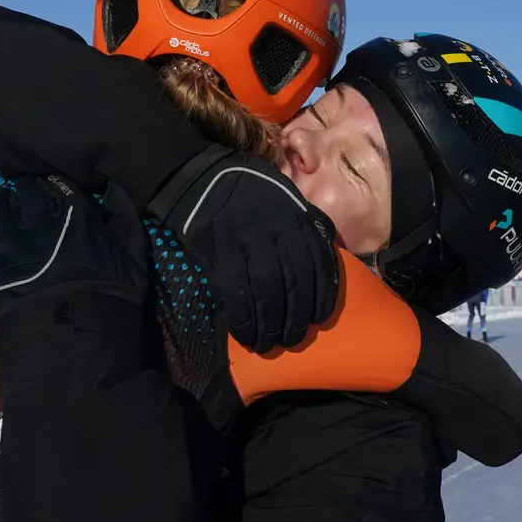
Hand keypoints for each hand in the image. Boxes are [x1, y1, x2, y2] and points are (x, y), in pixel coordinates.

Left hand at [0, 174, 147, 320]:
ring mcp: (11, 244)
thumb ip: (127, 219)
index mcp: (77, 218)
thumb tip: (115, 187)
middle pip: (27, 191)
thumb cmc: (112, 300)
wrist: (74, 340)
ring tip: (0, 201)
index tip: (52, 184)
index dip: (55, 182)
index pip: (61, 185)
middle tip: (24, 189)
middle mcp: (40, 223)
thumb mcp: (136, 258)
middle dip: (26, 187)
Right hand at [147, 145, 338, 353]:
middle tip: (294, 338)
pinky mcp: (218, 253)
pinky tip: (246, 335)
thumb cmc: (245, 188)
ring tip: (270, 344)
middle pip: (295, 282)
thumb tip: (324, 254)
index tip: (319, 317)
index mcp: (295, 215)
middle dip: (297, 316)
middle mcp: (276, 230)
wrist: (198, 177)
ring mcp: (246, 241)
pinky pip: (237, 294)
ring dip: (271, 325)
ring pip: (268, 292)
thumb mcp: (284, 195)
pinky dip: (245, 320)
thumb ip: (304, 222)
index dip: (322, 295)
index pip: (318, 262)